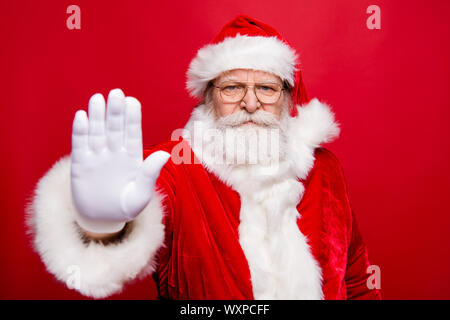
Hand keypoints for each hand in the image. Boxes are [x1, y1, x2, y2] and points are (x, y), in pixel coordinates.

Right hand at [70, 89, 169, 232]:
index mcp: (133, 157)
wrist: (102, 220)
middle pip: (115, 128)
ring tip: (98, 99)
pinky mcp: (80, 163)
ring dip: (97, 116)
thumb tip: (164, 155)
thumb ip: (150, 174)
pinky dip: (80, 130)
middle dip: (116, 111)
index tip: (133, 102)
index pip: (133, 133)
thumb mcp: (140, 195)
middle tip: (116, 93)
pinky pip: (80, 143)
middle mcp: (115, 152)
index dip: (132, 118)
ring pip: (97, 131)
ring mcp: (97, 156)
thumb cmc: (126, 208)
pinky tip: (81, 116)